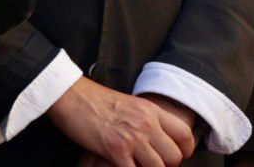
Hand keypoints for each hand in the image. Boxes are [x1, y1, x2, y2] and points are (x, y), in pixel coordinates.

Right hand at [49, 77, 193, 165]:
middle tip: (152, 163)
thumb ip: (143, 119)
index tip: (175, 155)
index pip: (184, 135)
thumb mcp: (127, 102)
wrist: (68, 94)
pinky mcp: (115, 149)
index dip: (184, 150)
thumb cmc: (92, 98)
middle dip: (166, 165)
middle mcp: (146, 124)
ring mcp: (132, 137)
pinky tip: (121, 164)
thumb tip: (153, 138)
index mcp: (150, 110)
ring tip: (136, 164)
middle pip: (174, 156)